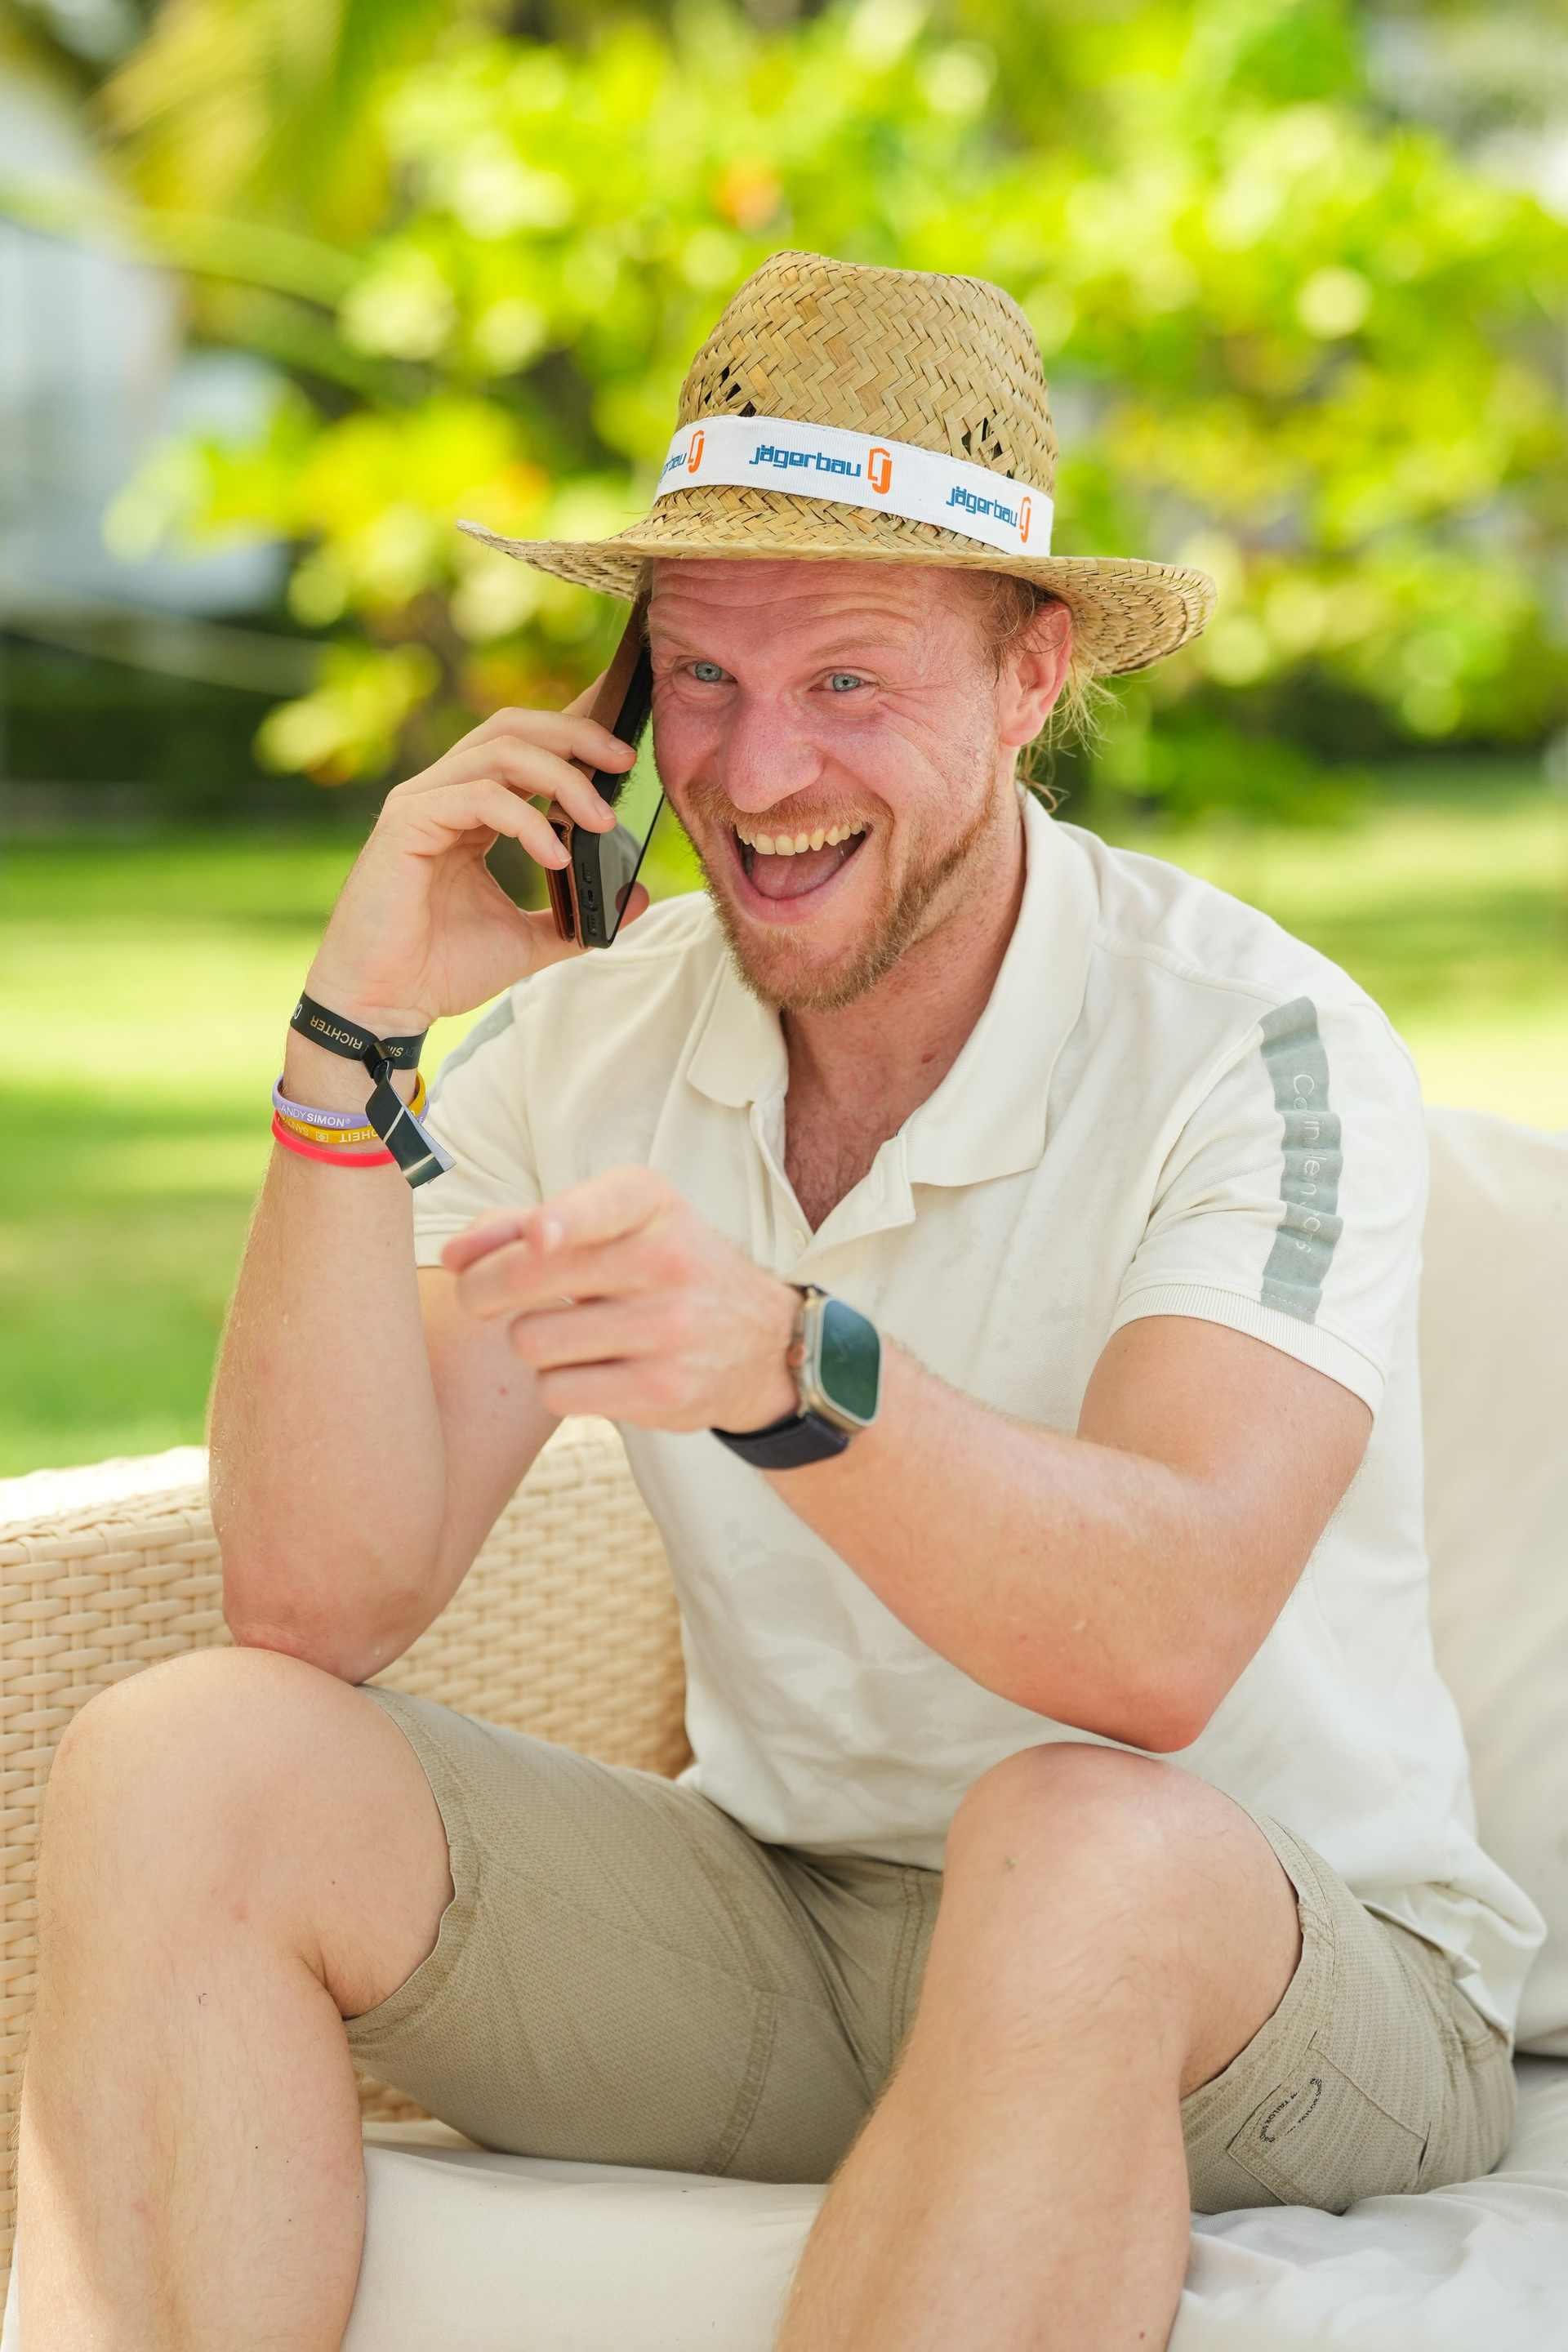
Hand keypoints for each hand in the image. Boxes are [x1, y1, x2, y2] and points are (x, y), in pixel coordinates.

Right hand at [301, 686, 647, 1035]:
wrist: (384, 1005)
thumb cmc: (439, 969)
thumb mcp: (528, 939)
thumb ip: (577, 914)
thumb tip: (638, 895)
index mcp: (468, 808)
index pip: (523, 746)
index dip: (574, 734)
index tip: (626, 754)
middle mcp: (442, 793)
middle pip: (514, 729)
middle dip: (577, 735)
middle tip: (625, 763)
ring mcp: (420, 802)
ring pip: (501, 752)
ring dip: (563, 779)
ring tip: (602, 821)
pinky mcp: (406, 823)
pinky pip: (479, 797)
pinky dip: (527, 821)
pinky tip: (557, 855)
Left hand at [441, 1168, 799, 1432]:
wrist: (759, 1342)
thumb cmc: (660, 1271)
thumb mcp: (615, 1227)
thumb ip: (526, 1226)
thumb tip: (456, 1256)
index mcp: (651, 1204)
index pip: (604, 1205)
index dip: (563, 1220)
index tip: (540, 1237)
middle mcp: (667, 1260)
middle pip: (530, 1277)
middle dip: (481, 1290)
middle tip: (477, 1297)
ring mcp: (669, 1329)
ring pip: (532, 1340)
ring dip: (530, 1341)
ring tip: (566, 1334)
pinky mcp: (663, 1391)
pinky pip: (556, 1390)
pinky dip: (557, 1383)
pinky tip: (590, 1369)